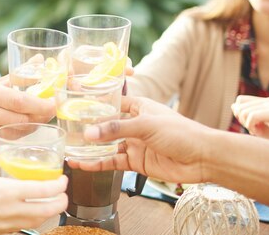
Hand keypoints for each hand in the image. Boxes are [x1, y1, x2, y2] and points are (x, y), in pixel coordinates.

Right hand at [0, 80, 55, 152]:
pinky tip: (19, 132)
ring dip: (29, 129)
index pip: (18, 100)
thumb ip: (15, 76)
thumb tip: (40, 59)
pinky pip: (3, 143)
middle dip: (39, 117)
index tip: (54, 103)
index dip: (40, 104)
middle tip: (49, 113)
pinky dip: (14, 138)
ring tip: (36, 121)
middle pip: (19, 119)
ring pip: (13, 134)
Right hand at [0, 159, 67, 234]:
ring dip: (50, 212)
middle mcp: (12, 211)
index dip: (59, 185)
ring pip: (39, 222)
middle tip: (63, 192)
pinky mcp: (1, 233)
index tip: (63, 178)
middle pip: (49, 210)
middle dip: (62, 201)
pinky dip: (34, 219)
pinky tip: (32, 211)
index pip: (45, 190)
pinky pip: (24, 227)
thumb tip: (3, 161)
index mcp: (9, 192)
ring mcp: (8, 225)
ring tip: (52, 202)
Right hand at [68, 96, 210, 184]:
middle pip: (107, 127)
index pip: (112, 104)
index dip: (95, 106)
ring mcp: (135, 144)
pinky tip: (84, 164)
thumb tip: (90, 133)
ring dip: (91, 149)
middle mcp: (134, 124)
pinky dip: (99, 164)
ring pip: (107, 146)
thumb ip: (116, 129)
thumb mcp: (146, 125)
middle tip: (67, 132)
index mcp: (138, 107)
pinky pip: (113, 162)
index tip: (75, 107)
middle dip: (89, 130)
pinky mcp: (136, 162)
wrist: (202, 158)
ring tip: (70, 150)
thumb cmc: (180, 132)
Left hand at [231, 95, 268, 146]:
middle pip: (240, 106)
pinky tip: (259, 132)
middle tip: (255, 129)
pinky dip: (251, 126)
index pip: (240, 100)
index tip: (250, 124)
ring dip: (247, 125)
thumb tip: (233, 105)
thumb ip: (243, 114)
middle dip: (243, 120)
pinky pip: (252, 116)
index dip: (239, 113)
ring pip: (244, 112)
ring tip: (259, 131)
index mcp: (264, 101)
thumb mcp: (253, 125)